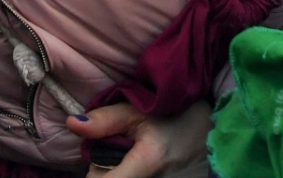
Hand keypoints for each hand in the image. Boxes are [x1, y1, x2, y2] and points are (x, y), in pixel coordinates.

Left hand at [66, 100, 212, 176]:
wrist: (210, 126)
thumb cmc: (176, 114)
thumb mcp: (139, 110)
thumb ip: (106, 120)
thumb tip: (72, 123)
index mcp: (146, 164)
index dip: (93, 173)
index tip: (94, 157)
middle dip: (103, 167)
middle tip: (117, 145)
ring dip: (116, 169)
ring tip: (130, 151)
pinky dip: (127, 171)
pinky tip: (137, 160)